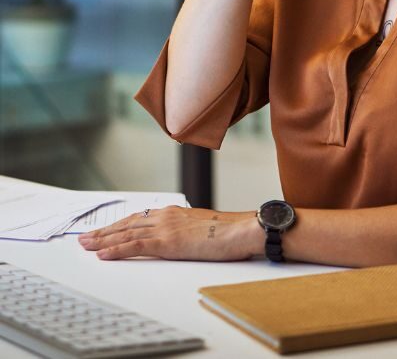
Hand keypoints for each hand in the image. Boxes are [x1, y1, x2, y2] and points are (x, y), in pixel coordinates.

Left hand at [77, 206, 262, 261]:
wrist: (241, 229)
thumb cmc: (229, 231)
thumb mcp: (202, 228)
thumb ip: (186, 230)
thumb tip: (179, 239)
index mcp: (174, 212)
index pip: (139, 218)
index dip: (119, 225)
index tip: (104, 230)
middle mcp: (166, 216)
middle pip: (127, 223)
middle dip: (104, 231)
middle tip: (84, 237)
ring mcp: (166, 227)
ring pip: (126, 232)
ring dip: (103, 239)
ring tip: (86, 245)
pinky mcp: (168, 242)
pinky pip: (136, 245)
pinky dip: (116, 249)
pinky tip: (103, 254)